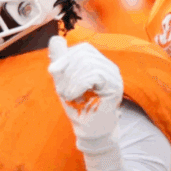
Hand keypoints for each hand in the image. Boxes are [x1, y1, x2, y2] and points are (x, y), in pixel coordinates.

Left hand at [47, 35, 122, 152]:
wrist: (88, 131)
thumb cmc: (78, 108)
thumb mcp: (64, 81)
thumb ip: (60, 61)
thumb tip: (55, 39)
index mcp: (99, 63)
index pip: (83, 48)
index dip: (65, 57)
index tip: (55, 74)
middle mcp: (109, 67)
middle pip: (84, 53)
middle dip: (66, 70)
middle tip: (63, 90)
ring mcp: (114, 76)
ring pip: (87, 63)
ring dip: (71, 80)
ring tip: (69, 95)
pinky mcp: (114, 86)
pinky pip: (93, 74)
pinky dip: (78, 85)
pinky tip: (74, 96)